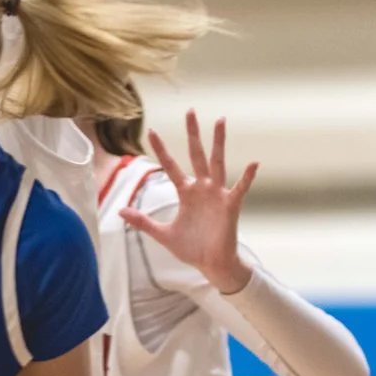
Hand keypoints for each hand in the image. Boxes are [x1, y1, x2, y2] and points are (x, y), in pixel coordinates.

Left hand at [121, 112, 258, 293]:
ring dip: (218, 143)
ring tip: (220, 121)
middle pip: (196, 155)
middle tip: (190, 111)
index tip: (151, 131)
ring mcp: (217, 195)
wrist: (211, 264)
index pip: (171, 165)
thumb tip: (120, 211)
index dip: (161, 149)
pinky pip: (240, 188)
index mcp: (185, 193)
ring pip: (217, 162)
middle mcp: (201, 188)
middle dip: (192, 134)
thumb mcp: (162, 234)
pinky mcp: (230, 206)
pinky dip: (247, 177)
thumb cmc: (191, 248)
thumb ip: (143, 221)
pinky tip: (254, 163)